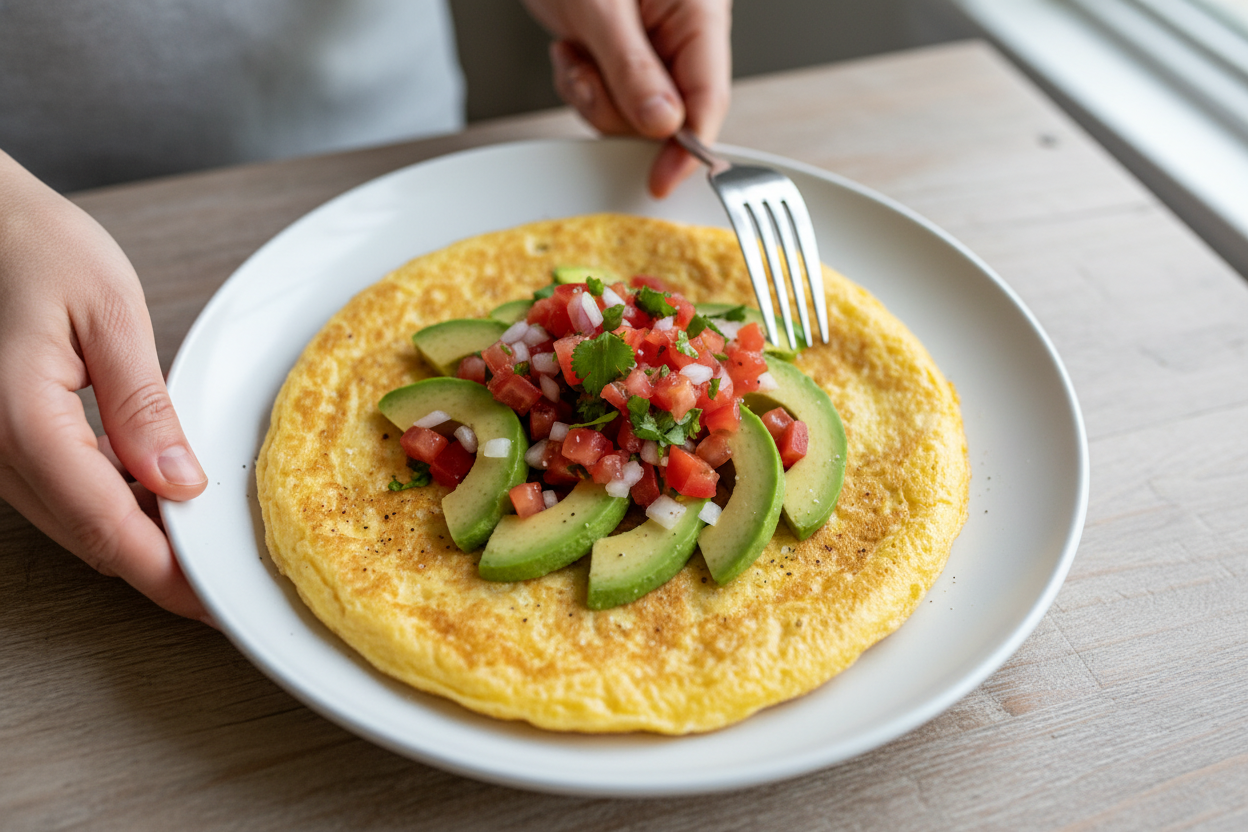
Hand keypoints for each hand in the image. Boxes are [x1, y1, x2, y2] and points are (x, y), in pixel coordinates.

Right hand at [0, 151, 210, 623]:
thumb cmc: (33, 245)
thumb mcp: (108, 312)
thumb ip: (142, 404)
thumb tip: (179, 482)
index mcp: (22, 420)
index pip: (106, 526)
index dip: (167, 573)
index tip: (214, 601)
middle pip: (90, 539)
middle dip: (161, 569)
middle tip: (225, 579)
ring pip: (75, 524)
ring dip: (138, 540)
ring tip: (204, 539)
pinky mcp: (2, 441)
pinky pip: (61, 494)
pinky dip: (112, 507)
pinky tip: (155, 494)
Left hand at [521, 0, 731, 197]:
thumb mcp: (601, 8)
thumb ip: (633, 69)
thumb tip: (664, 126)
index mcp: (699, 14)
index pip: (708, 98)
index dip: (687, 147)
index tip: (661, 179)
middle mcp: (682, 35)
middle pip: (670, 117)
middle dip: (620, 110)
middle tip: (590, 75)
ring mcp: (653, 49)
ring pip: (635, 116)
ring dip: (595, 99)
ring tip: (577, 55)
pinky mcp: (625, 57)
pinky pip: (611, 101)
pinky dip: (583, 88)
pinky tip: (573, 51)